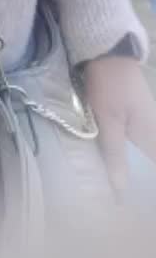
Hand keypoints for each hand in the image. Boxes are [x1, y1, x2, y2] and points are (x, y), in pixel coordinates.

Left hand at [84, 55, 155, 200]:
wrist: (105, 50)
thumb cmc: (109, 85)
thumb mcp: (108, 120)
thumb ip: (115, 154)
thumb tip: (122, 191)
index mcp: (153, 134)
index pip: (155, 168)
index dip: (148, 188)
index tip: (141, 207)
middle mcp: (154, 130)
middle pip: (150, 163)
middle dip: (142, 183)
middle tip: (127, 204)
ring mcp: (146, 122)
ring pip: (144, 155)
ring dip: (135, 171)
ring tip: (118, 193)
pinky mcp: (134, 116)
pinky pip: (137, 144)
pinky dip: (129, 157)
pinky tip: (115, 166)